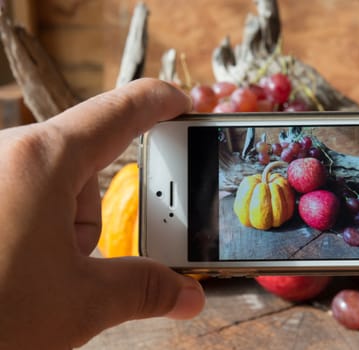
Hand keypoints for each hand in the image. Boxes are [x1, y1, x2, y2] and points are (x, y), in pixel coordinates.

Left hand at [0, 78, 204, 348]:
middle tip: (80, 262)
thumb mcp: (77, 304)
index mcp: (43, 163)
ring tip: (33, 278)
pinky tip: (12, 272)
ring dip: (57, 234)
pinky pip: (17, 199)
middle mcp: (8, 155)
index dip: (157, 104)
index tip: (180, 101)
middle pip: (82, 170)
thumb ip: (143, 291)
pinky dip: (28, 233)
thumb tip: (189, 296)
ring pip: (49, 191)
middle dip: (91, 218)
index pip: (118, 114)